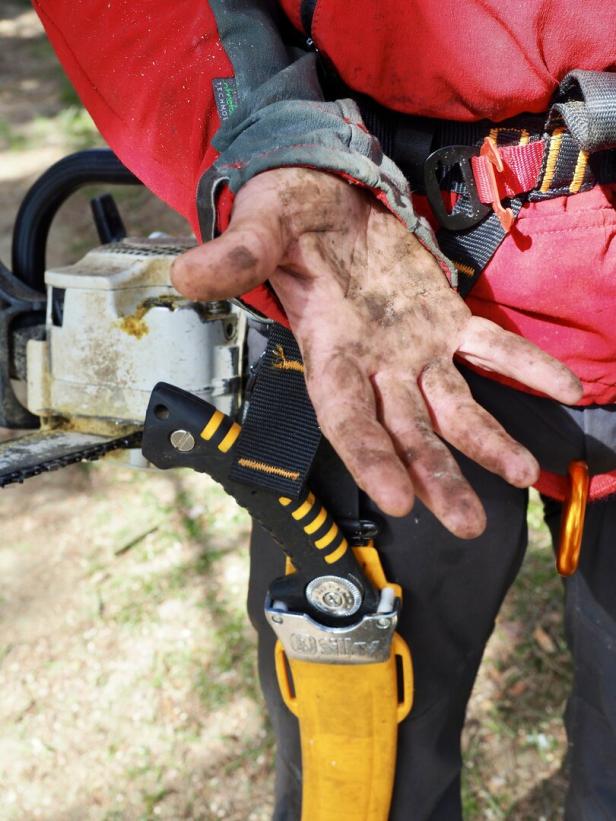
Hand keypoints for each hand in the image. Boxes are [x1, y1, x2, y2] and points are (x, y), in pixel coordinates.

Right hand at [172, 168, 581, 537]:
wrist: (326, 197)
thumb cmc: (287, 215)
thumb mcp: (261, 227)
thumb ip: (235, 256)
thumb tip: (185, 277)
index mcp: (329, 347)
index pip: (346, 415)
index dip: (368, 455)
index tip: (397, 498)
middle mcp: (374, 362)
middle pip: (405, 430)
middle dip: (435, 475)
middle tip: (468, 522)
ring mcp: (413, 346)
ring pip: (451, 405)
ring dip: (487, 439)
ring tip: (525, 474)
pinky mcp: (444, 319)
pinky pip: (490, 347)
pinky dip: (526, 365)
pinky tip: (565, 388)